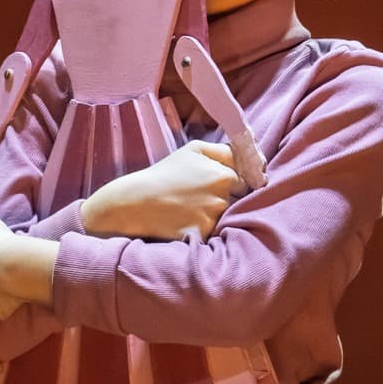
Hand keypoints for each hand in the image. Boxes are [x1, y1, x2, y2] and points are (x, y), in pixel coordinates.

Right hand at [80, 140, 243, 240]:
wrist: (137, 201)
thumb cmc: (166, 173)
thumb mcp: (194, 150)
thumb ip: (225, 151)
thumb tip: (246, 158)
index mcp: (224, 175)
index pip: (245, 182)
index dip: (232, 184)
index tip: (216, 185)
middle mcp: (223, 196)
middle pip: (238, 200)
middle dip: (225, 199)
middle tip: (201, 197)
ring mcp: (213, 216)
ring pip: (225, 215)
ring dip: (214, 214)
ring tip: (191, 209)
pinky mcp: (204, 233)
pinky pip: (213, 231)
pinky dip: (204, 227)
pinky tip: (187, 221)